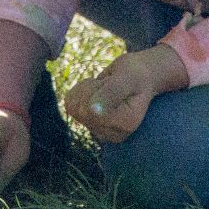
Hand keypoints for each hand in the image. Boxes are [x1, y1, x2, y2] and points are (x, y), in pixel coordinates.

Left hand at [64, 44, 187, 144]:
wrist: (138, 76)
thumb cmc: (135, 75)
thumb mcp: (127, 77)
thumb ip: (112, 93)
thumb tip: (92, 111)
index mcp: (125, 124)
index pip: (91, 110)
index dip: (97, 89)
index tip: (114, 81)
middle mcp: (112, 133)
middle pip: (81, 109)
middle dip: (92, 88)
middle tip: (110, 83)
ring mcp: (98, 130)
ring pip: (73, 106)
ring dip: (86, 88)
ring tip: (105, 87)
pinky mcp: (88, 123)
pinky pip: (70, 104)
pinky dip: (80, 90)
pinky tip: (97, 90)